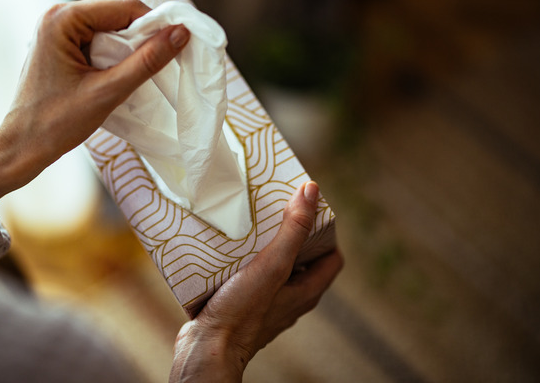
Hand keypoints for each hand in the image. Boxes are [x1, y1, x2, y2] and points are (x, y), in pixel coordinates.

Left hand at [0, 0, 189, 207]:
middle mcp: (57, 16)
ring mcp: (57, 31)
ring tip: (141, 75)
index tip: (178, 46)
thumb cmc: (57, 123)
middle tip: (161, 65)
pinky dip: (115, 57)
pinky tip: (122, 77)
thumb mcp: (108, 91)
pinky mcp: (60, 47)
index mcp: (62, 19)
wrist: (21, 148)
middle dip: (142, 39)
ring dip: (129, 50)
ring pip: (110, 30)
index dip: (156, 25)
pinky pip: (98, 42)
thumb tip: (181, 34)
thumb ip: (147, 61)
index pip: (125, 8)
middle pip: (118, 16)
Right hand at [169, 182, 343, 381]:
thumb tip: (311, 191)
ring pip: (275, 269)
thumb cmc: (242, 311)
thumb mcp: (272, 264)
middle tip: (277, 211)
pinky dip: (246, 261)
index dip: (327, 233)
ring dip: (267, 247)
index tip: (308, 211)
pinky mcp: (243, 307)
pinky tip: (228, 249)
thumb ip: (293, 229)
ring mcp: (267, 305)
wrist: (207, 348)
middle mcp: (291, 300)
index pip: (332, 258)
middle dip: (293, 235)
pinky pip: (251, 278)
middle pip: (303, 261)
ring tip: (252, 225)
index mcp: (306, 291)